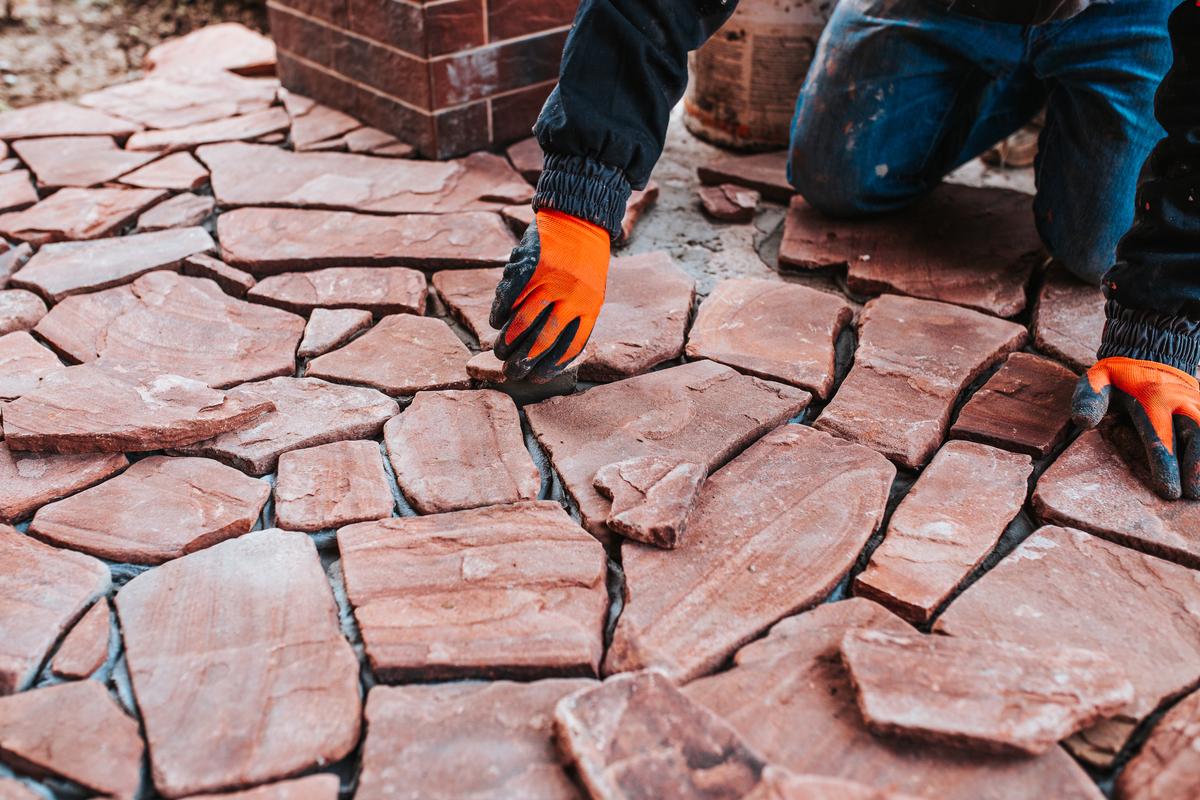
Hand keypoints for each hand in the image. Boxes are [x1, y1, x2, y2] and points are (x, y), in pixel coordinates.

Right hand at [490, 209, 608, 381]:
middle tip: (511, 372)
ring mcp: (549, 281)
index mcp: (590, 306)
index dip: (549, 367)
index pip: (568, 347)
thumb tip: (548, 354)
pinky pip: (508, 298)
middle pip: (542, 339)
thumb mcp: (592, 290)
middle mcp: (571, 296)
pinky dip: (499, 313)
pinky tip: (496, 322)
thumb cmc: (585, 261)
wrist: (579, 218)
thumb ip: (574, 317)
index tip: (535, 378)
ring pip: (521, 321)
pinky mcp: (529, 267)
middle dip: (523, 361)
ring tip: (499, 351)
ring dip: (506, 341)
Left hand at [1072, 356, 1199, 498]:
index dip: (1166, 464)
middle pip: (1197, 434)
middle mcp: (1181, 400)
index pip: (1160, 436)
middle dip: (1197, 466)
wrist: (1152, 347)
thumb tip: (1083, 422)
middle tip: (1193, 494)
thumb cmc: (1120, 374)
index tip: (1169, 490)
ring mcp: (1198, 401)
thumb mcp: (1098, 379)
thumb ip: (1090, 398)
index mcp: (1152, 398)